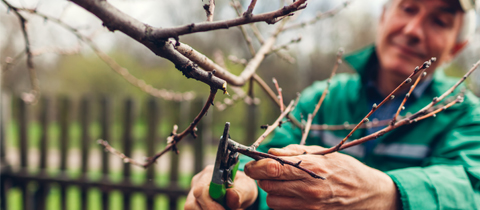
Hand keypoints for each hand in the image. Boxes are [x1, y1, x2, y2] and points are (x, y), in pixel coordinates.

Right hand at [184, 165, 257, 209]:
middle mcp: (198, 180)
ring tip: (224, 208)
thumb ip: (240, 192)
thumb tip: (230, 195)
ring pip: (191, 207)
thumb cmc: (243, 187)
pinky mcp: (193, 201)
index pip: (201, 189)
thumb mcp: (247, 188)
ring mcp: (193, 191)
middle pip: (193, 201)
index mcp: (210, 173)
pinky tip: (218, 209)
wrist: (240, 191)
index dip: (210, 204)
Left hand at [244, 145, 399, 209]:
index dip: (255, 166)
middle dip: (264, 177)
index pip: (271, 168)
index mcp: (311, 168)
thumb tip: (271, 151)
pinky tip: (293, 195)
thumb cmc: (346, 169)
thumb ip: (294, 152)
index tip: (251, 164)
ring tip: (285, 184)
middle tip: (270, 172)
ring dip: (273, 191)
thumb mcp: (322, 153)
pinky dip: (282, 203)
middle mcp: (309, 189)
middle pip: (268, 185)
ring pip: (272, 200)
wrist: (369, 194)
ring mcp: (310, 206)